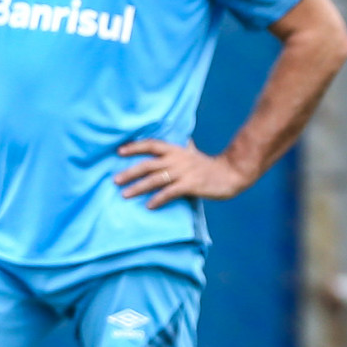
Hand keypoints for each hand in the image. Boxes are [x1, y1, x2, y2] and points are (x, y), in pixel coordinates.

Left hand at [114, 139, 255, 207]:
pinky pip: (170, 193)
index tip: (119, 151)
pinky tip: (149, 206)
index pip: (151, 145)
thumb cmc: (211, 166)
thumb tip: (185, 140)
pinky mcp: (191, 185)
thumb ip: (186, 148)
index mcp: (176, 150)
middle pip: (148, 164)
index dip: (135, 147)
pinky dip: (158, 199)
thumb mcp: (195, 153)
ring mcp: (184, 172)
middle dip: (130, 172)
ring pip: (155, 179)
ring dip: (138, 187)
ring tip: (124, 195)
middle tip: (115, 180)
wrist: (231, 173)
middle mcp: (177, 159)